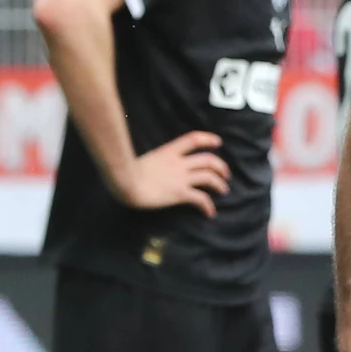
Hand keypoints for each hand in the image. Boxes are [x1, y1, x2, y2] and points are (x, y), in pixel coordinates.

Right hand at [114, 131, 229, 215]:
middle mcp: (179, 163)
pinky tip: (210, 212)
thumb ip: (157, 161)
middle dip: (221, 166)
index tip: (218, 142)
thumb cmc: (127, 172)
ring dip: (220, 184)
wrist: (125, 182)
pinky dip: (208, 206)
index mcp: (168, 151)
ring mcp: (181, 178)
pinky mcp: (180, 193)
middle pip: (208, 160)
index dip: (208, 139)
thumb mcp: (145, 160)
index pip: (193, 139)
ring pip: (209, 177)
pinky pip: (200, 199)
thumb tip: (157, 167)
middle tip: (225, 174)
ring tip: (223, 190)